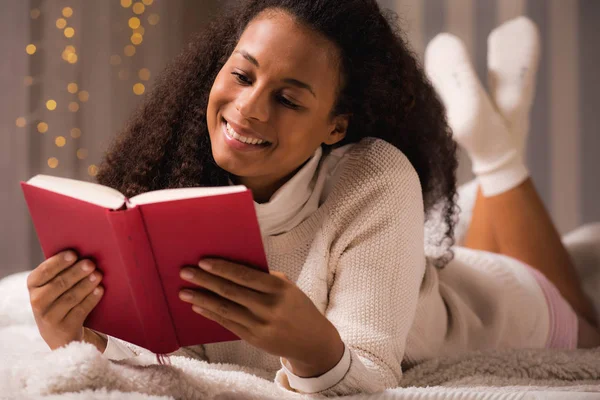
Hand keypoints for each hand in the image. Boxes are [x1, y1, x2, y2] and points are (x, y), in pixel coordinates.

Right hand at [27, 250, 104, 350]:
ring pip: (70, 298)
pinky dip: (91, 299)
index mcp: (33, 285)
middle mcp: (37, 301)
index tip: (73, 254)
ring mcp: (49, 317)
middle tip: (91, 263)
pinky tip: (100, 290)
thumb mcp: (54, 286)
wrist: (60, 333)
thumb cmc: (60, 299)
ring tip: (98, 275)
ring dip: (86, 285)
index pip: (44, 272)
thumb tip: (84, 253)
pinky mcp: (64, 328)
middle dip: (76, 273)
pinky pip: (80, 311)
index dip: (58, 262)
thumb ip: (62, 271)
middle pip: (59, 284)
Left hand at [179, 259, 343, 376]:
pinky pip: (227, 323)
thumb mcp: (288, 288)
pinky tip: (198, 306)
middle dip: (205, 280)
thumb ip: (265, 279)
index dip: (222, 268)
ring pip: (224, 309)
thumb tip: (233, 268)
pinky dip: (210, 314)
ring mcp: (260, 325)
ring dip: (201, 299)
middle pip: (230, 291)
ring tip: (183, 291)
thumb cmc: (298, 307)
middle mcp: (268, 307)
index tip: (203, 261)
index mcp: (279, 288)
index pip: (245, 276)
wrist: (312, 341)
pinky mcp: (254, 339)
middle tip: (185, 272)